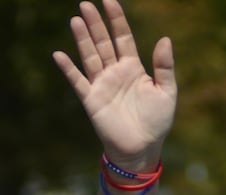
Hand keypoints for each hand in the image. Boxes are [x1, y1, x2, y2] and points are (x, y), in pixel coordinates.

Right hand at [54, 0, 176, 165]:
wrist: (142, 149)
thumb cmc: (156, 122)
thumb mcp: (166, 92)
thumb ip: (164, 67)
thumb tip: (165, 39)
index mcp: (133, 67)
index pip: (123, 37)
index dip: (116, 19)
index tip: (109, 0)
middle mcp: (115, 72)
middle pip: (103, 42)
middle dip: (95, 24)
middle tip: (86, 3)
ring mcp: (102, 85)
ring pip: (90, 56)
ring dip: (82, 39)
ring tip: (76, 20)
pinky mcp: (92, 100)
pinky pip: (78, 81)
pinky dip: (68, 69)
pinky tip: (59, 54)